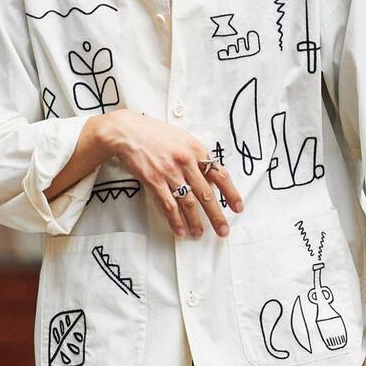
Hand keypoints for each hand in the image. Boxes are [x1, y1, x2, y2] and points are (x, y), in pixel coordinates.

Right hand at [104, 109, 243, 237]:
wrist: (128, 132)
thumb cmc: (155, 134)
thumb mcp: (182, 138)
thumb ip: (197, 156)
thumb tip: (211, 175)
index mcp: (196, 149)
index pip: (220, 174)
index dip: (231, 193)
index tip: (238, 208)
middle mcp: (185, 161)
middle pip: (206, 193)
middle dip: (216, 215)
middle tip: (223, 230)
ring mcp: (169, 172)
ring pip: (188, 202)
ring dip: (195, 221)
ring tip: (199, 233)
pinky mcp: (154, 180)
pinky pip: (168, 205)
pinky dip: (175, 220)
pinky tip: (180, 230)